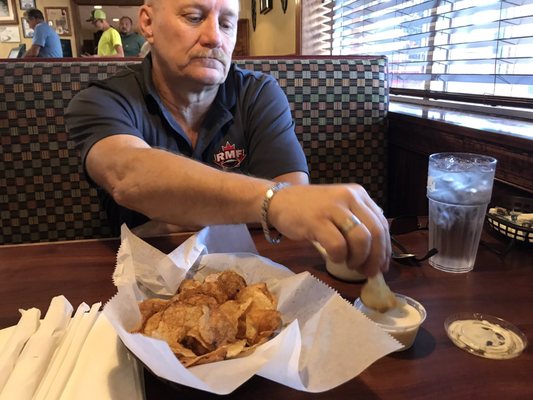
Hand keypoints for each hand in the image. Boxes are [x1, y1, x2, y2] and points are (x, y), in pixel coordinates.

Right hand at [267, 184, 390, 276]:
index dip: (385, 249)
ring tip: (349, 264)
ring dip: (358, 258)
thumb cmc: (310, 209)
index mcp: (359, 194)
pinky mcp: (317, 220)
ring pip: (361, 239)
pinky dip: (339, 257)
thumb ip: (358, 222)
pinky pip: (337, 245)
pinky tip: (334, 258)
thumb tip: (378, 254)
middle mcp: (350, 197)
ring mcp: (333, 207)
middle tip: (367, 272)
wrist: (279, 200)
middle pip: (376, 233)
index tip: (382, 266)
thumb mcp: (340, 208)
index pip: (382, 224)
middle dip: (375, 258)